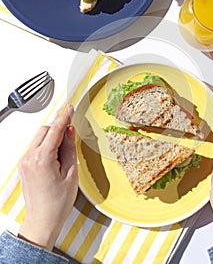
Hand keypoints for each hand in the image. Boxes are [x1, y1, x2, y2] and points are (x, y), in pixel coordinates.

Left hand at [18, 104, 77, 250]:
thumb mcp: (71, 173)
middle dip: (58, 128)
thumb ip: (69, 148)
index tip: (70, 108)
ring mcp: (25, 162)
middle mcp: (29, 158)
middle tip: (71, 135)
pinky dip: (46, 146)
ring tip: (64, 155)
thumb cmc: (57, 203)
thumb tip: (69, 131)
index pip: (55, 130)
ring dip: (52, 138)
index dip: (64, 117)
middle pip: (44, 130)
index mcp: (42, 159)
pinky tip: (55, 158)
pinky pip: (35, 147)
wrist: (43, 220)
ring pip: (39, 138)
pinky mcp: (24, 166)